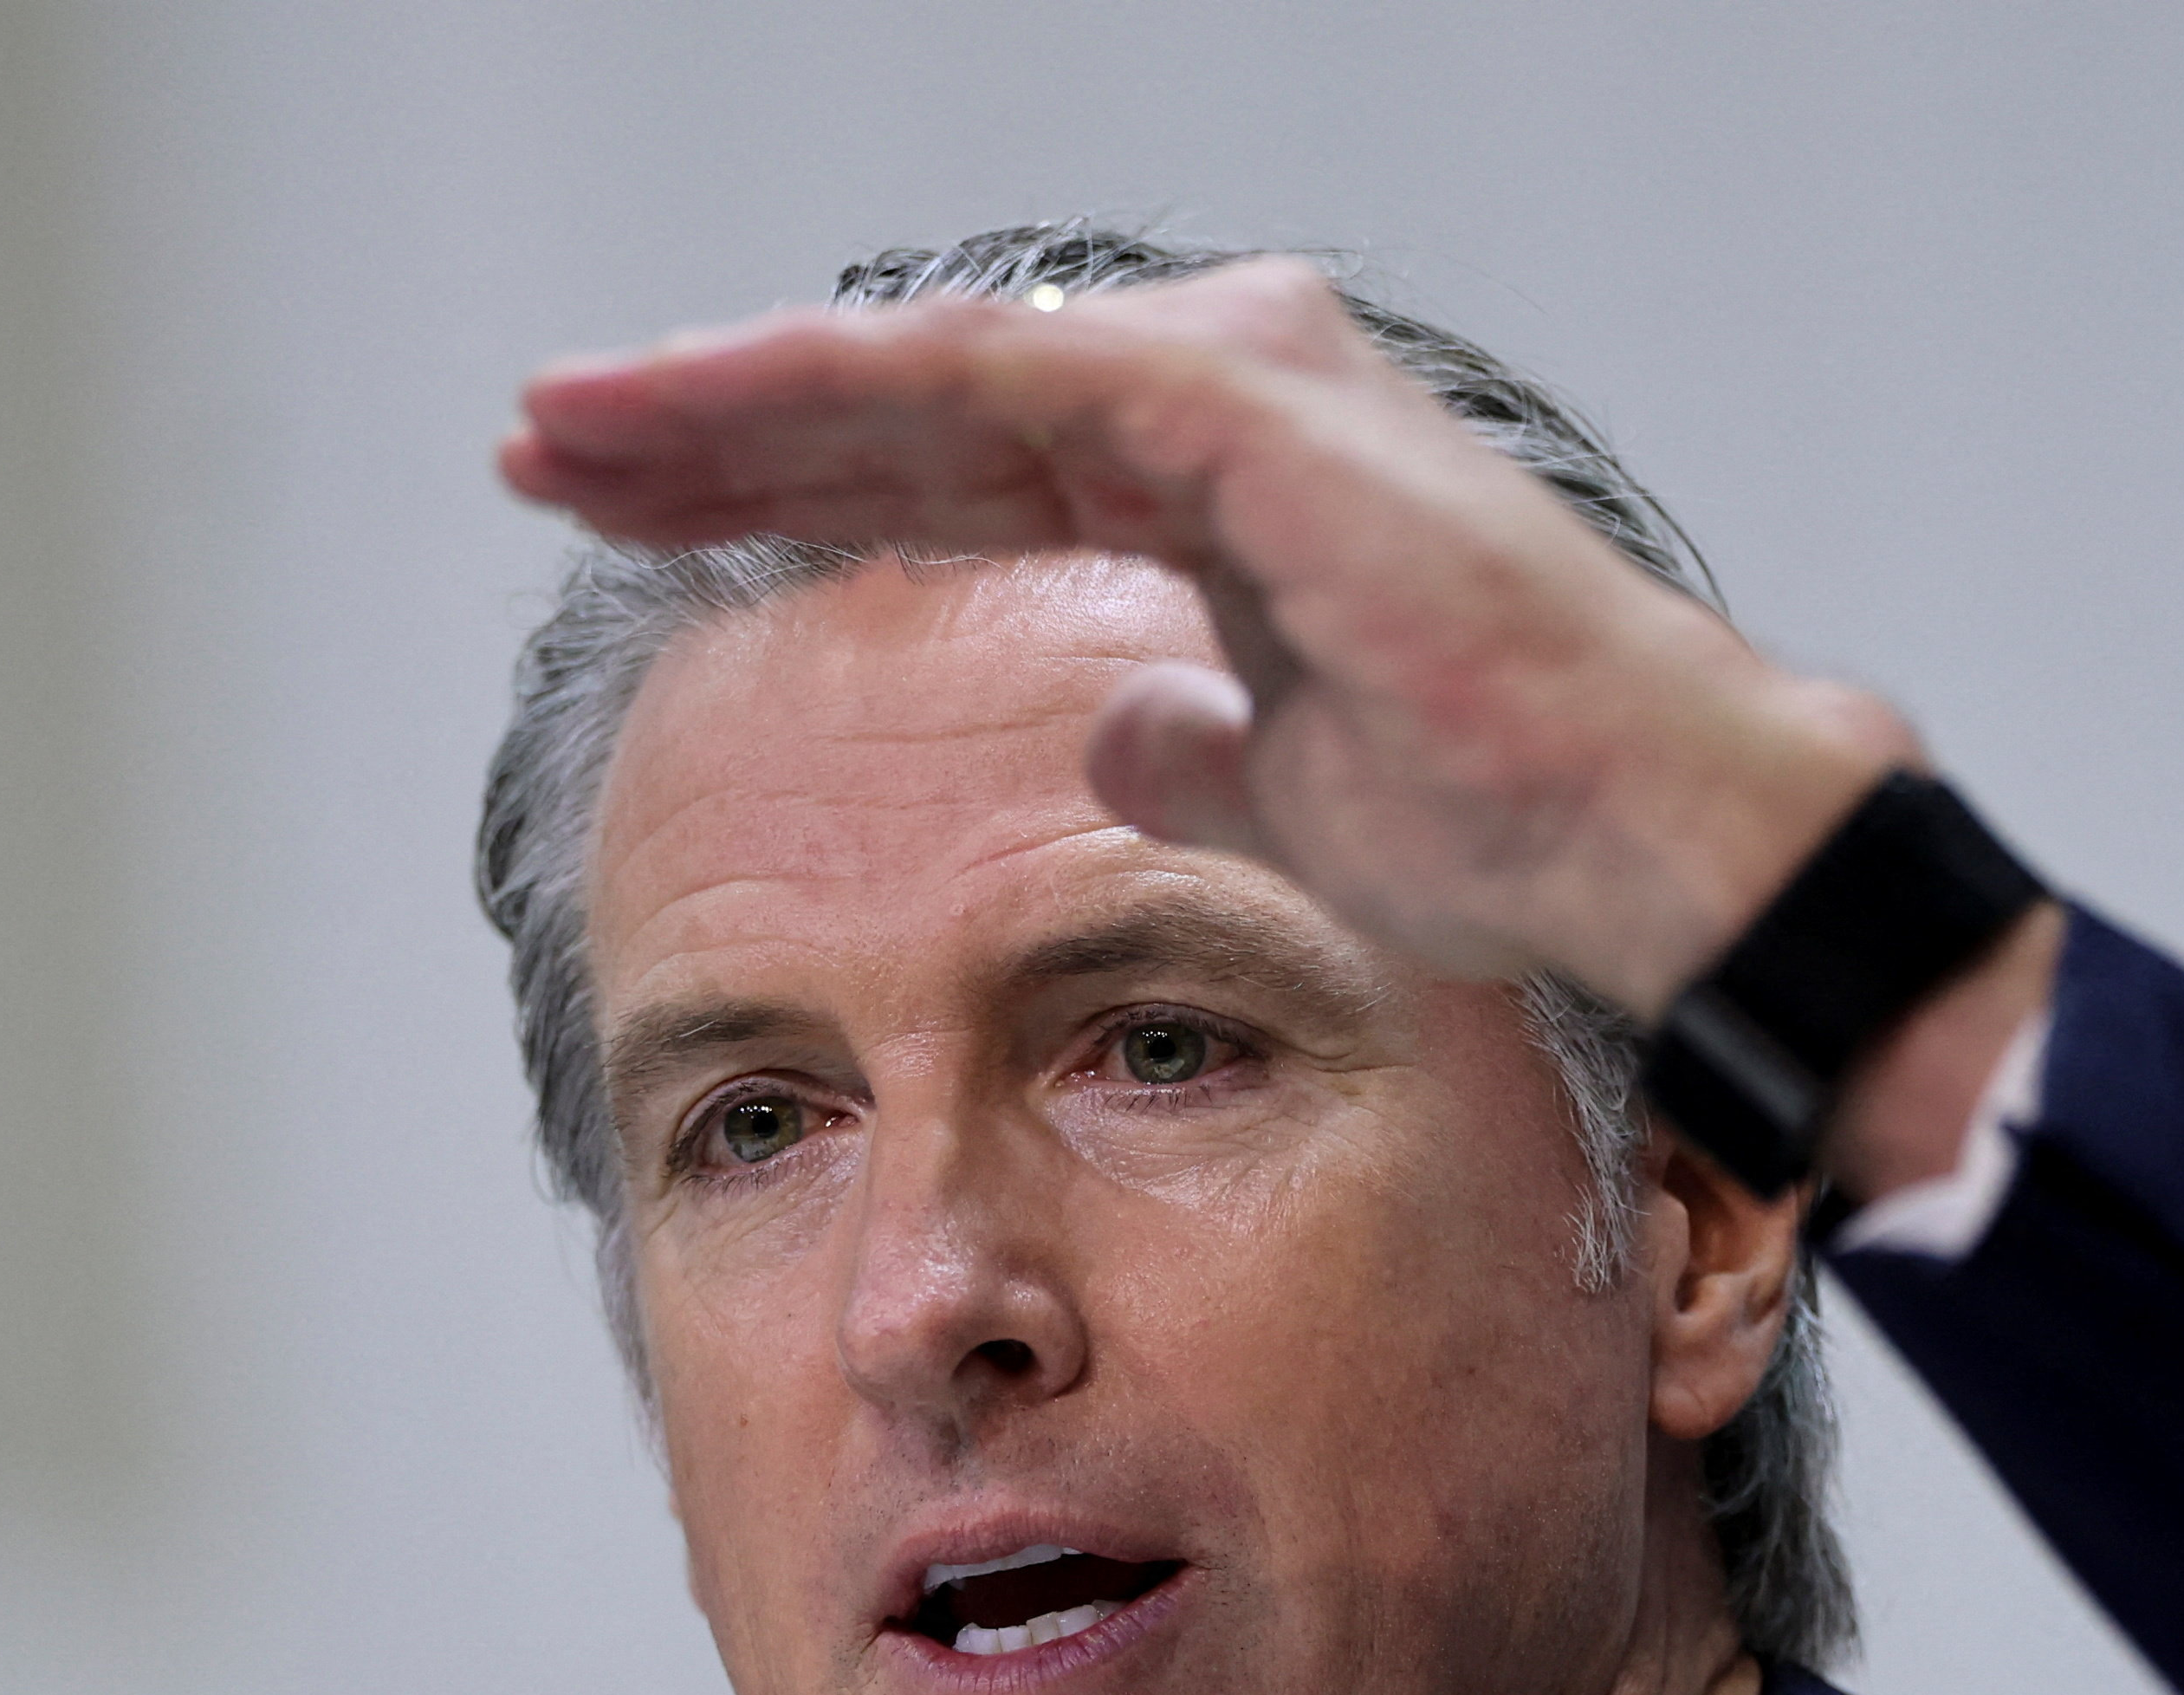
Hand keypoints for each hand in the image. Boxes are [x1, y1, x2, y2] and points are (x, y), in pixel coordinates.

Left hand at [501, 259, 1917, 1019]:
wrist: (1633, 837)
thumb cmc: (1507, 821)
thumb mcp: (1291, 791)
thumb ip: (1194, 735)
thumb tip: (1119, 722)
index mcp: (1219, 484)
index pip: (959, 465)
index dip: (788, 484)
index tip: (638, 519)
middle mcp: (1215, 397)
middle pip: (914, 401)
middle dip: (718, 430)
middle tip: (550, 446)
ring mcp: (1229, 382)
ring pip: (923, 367)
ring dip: (731, 398)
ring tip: (567, 428)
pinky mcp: (1237, 402)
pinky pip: (993, 375)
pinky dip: (841, 390)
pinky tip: (706, 412)